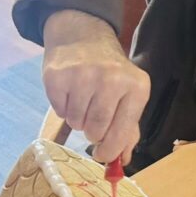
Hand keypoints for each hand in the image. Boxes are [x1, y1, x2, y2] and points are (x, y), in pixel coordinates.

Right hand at [42, 10, 149, 164]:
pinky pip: (59, 111)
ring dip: (78, 119)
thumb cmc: (110, 73)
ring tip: (83, 99)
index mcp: (137, 87)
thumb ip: (128, 129)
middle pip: (96, 131)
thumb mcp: (129, 95)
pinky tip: (70, 91)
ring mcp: (83, 76)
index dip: (111, 149)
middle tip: (93, 119)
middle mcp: (113, 79)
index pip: (122, 131)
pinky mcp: (58, 76)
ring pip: (76, 123)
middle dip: (93, 133)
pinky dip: (63, 108)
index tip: (103, 156)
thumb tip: (122, 161)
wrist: (82, 36)